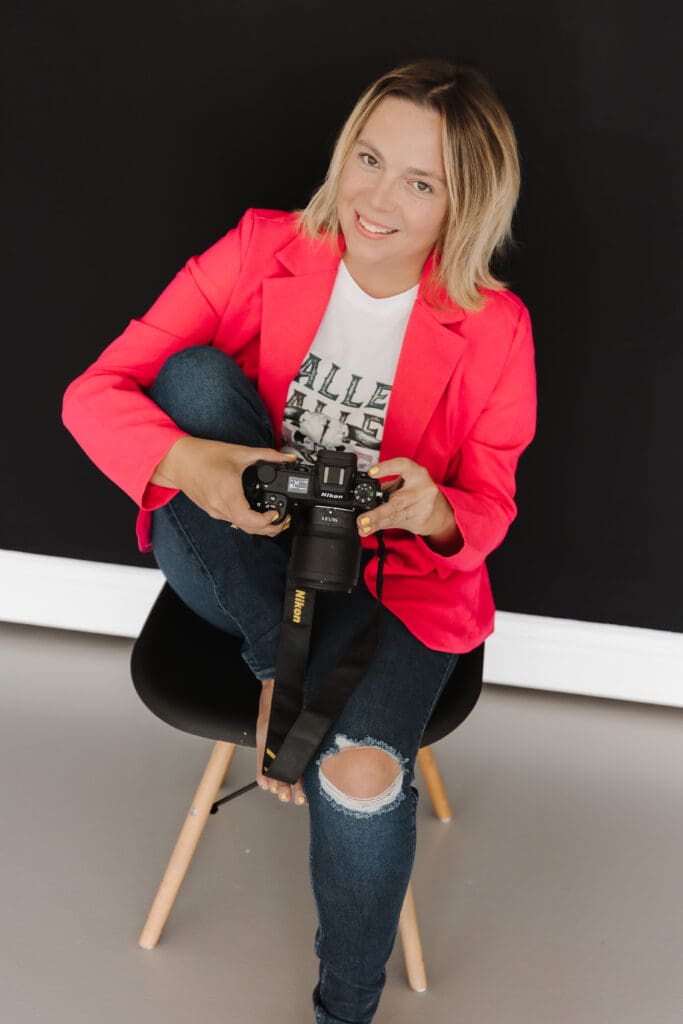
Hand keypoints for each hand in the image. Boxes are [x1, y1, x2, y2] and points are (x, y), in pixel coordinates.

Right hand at [155, 436, 297, 536]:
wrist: (177, 460)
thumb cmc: (203, 455)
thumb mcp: (240, 452)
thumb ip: (267, 455)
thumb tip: (287, 458)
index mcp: (228, 494)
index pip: (251, 521)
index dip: (268, 521)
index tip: (278, 512)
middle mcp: (220, 507)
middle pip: (249, 529)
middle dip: (270, 529)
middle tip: (283, 519)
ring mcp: (215, 511)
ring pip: (241, 527)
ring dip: (259, 526)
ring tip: (273, 516)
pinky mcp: (212, 510)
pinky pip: (233, 520)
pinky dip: (247, 521)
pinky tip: (255, 512)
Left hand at [356, 457, 456, 540]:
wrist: (436, 511)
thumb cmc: (415, 492)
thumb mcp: (402, 484)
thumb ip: (385, 488)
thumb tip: (363, 497)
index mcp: (416, 473)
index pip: (403, 465)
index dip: (387, 468)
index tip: (371, 473)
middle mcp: (423, 488)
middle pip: (398, 501)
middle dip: (377, 512)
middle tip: (361, 519)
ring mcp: (424, 506)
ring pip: (395, 515)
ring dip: (376, 522)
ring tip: (362, 526)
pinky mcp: (422, 520)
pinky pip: (397, 523)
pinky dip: (380, 526)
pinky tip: (370, 529)